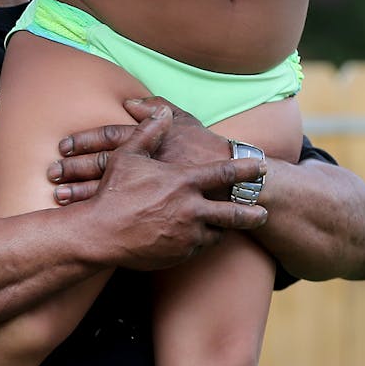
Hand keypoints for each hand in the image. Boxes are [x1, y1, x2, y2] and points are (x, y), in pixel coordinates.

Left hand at [48, 97, 230, 203]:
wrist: (239, 186)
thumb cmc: (207, 149)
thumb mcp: (185, 122)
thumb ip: (156, 109)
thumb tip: (129, 101)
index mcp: (150, 142)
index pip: (108, 138)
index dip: (83, 142)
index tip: (61, 148)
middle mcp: (148, 167)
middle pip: (103, 168)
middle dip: (74, 172)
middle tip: (52, 175)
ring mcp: (152, 194)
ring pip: (110, 196)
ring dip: (83, 197)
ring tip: (60, 199)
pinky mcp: (157, 216)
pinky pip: (125, 217)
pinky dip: (104, 217)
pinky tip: (86, 221)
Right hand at [79, 104, 266, 269]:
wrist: (100, 234)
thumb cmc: (113, 192)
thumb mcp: (128, 156)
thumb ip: (149, 132)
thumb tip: (161, 111)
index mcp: (183, 182)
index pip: (224, 174)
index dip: (245, 169)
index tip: (262, 167)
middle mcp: (191, 209)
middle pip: (233, 213)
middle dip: (252, 213)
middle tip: (264, 213)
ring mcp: (187, 235)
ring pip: (216, 234)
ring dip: (222, 229)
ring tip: (226, 227)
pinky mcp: (179, 254)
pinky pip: (198, 248)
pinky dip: (200, 241)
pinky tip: (197, 238)